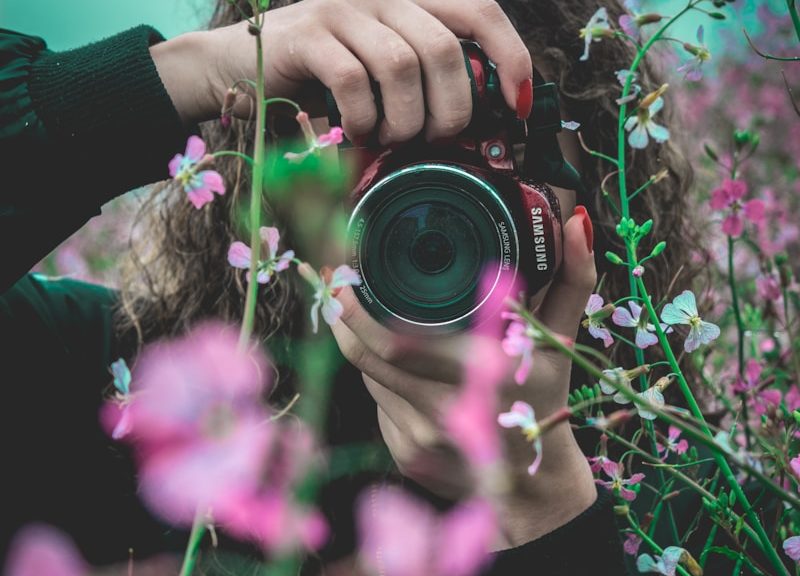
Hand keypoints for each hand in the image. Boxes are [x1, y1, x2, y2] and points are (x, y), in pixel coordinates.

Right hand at [152, 0, 532, 141]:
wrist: (239, 64)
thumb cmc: (322, 79)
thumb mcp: (382, 73)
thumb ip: (425, 79)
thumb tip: (475, 122)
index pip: (480, 11)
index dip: (510, 56)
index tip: (519, 105)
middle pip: (447, 48)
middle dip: (450, 110)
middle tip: (433, 140)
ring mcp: (343, 9)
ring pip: (404, 65)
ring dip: (405, 121)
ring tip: (390, 138)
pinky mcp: (308, 35)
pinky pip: (355, 80)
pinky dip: (364, 118)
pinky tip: (358, 131)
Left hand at [330, 207, 598, 546]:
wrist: (536, 489)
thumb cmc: (547, 399)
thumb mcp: (560, 340)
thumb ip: (572, 280)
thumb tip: (576, 223)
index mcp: (489, 374)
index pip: (400, 342)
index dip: (362, 310)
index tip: (347, 276)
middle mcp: (453, 411)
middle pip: (374, 358)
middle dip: (346, 319)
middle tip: (337, 287)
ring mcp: (426, 438)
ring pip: (372, 379)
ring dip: (360, 345)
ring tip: (355, 316)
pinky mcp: (409, 457)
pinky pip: (379, 405)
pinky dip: (380, 380)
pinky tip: (390, 365)